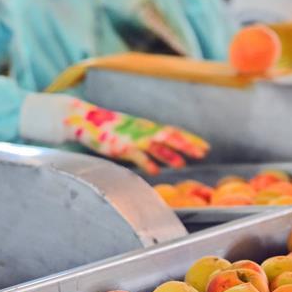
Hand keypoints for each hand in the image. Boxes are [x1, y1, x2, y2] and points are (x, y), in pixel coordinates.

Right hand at [64, 101, 208, 174]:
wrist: (85, 119)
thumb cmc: (109, 128)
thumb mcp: (131, 132)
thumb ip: (146, 141)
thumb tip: (159, 151)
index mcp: (148, 128)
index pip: (174, 132)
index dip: (190, 139)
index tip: (206, 147)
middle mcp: (143, 131)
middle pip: (170, 137)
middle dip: (186, 145)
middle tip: (203, 154)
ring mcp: (132, 139)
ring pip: (155, 146)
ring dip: (169, 155)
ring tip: (182, 164)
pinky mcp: (120, 147)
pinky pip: (136, 155)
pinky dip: (146, 162)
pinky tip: (155, 171)